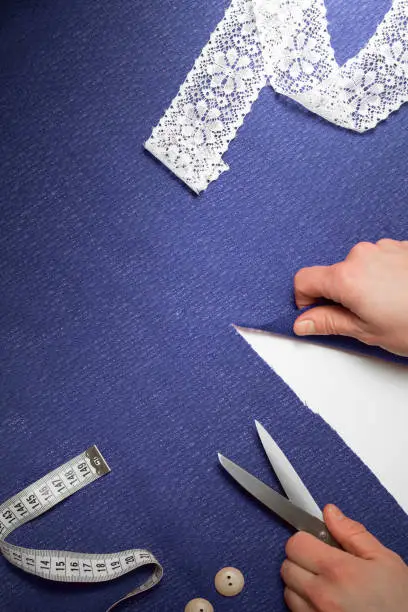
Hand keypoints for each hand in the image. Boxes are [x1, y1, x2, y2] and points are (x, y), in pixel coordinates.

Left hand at [281, 505, 407, 611]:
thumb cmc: (400, 602)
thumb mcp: (384, 560)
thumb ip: (353, 533)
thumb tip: (330, 513)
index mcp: (338, 570)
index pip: (296, 543)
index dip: (306, 539)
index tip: (316, 542)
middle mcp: (322, 594)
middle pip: (287, 566)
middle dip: (302, 559)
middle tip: (323, 563)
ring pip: (288, 590)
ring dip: (301, 584)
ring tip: (326, 585)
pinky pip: (295, 611)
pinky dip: (304, 604)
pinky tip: (326, 602)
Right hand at [293, 239, 407, 355]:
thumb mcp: (367, 331)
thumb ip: (329, 322)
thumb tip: (303, 322)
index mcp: (347, 277)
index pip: (304, 279)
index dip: (304, 299)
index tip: (317, 313)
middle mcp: (362, 255)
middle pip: (333, 273)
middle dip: (339, 294)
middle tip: (363, 318)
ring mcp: (384, 247)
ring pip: (358, 267)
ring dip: (363, 285)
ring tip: (388, 306)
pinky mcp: (402, 246)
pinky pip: (379, 260)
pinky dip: (382, 276)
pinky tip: (401, 293)